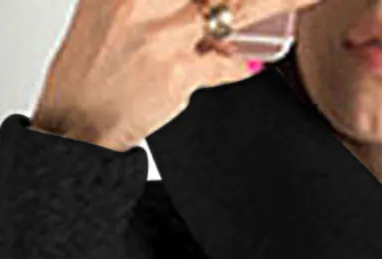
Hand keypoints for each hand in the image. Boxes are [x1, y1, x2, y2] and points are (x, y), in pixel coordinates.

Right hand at [31, 0, 325, 152]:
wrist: (75, 122)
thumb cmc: (91, 67)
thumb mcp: (108, 8)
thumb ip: (152, 0)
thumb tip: (206, 4)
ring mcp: (161, 36)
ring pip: (235, 9)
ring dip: (278, 2)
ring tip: (306, 1)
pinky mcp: (177, 75)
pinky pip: (225, 63)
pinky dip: (240, 62)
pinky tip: (255, 59)